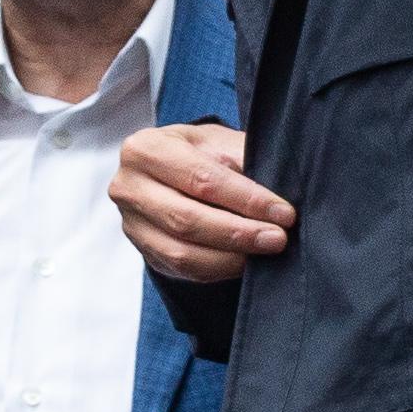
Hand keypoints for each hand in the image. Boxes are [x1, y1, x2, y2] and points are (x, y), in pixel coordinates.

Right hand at [113, 118, 292, 282]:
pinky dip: (219, 269)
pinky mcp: (144, 251)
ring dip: (231, 257)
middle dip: (239, 233)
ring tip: (265, 251)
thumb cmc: (200, 152)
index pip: (201, 179)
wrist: (173, 171)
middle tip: (278, 237)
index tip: (283, 212)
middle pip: (187, 219)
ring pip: (183, 253)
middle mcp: (128, 187)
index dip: (246, 199)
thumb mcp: (219, 142)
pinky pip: (184, 270)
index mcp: (145, 149)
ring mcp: (131, 224)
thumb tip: (277, 193)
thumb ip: (241, 161)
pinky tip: (245, 262)